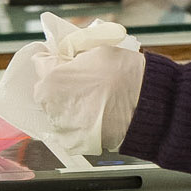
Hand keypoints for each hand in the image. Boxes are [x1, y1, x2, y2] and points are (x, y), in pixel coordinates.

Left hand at [0, 13, 143, 154]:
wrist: (148, 105)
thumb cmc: (127, 75)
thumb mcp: (97, 49)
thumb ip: (73, 51)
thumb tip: (65, 53)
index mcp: (51, 78)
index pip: (41, 62)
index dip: (56, 59)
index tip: (68, 60)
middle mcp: (50, 104)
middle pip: (47, 88)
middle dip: (61, 83)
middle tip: (86, 81)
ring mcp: (61, 126)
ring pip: (58, 109)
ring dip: (69, 104)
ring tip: (94, 99)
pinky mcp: (74, 142)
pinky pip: (68, 129)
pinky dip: (78, 122)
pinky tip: (95, 114)